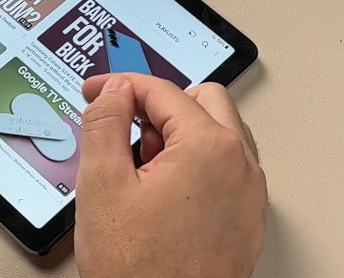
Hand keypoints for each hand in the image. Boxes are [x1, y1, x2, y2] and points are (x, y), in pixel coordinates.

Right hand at [74, 74, 266, 277]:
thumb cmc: (138, 269)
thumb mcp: (101, 183)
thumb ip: (104, 122)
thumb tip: (112, 91)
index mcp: (208, 149)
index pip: (162, 91)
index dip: (119, 85)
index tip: (95, 91)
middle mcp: (240, 166)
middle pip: (201, 99)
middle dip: (157, 103)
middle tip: (122, 123)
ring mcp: (248, 194)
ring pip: (216, 131)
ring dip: (177, 130)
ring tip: (138, 162)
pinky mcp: (245, 217)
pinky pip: (224, 165)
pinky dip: (193, 159)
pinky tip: (159, 187)